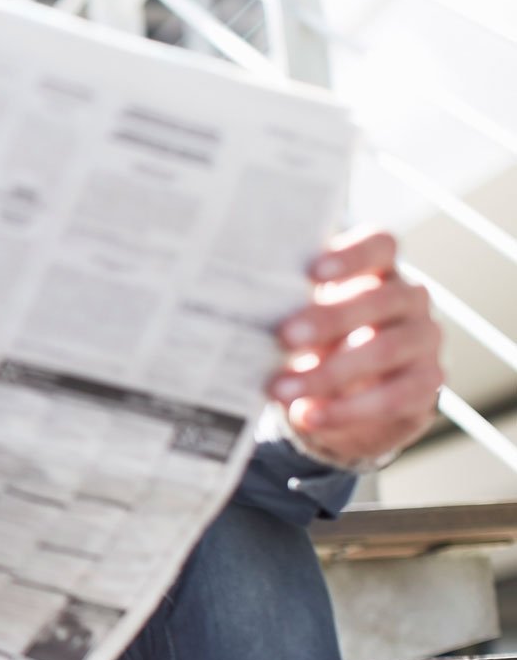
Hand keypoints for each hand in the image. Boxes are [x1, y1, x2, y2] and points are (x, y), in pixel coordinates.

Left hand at [268, 229, 443, 468]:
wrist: (352, 391)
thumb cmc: (320, 336)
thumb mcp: (303, 314)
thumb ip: (284, 302)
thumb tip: (230, 301)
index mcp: (379, 268)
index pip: (380, 244)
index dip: (352, 255)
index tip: (312, 272)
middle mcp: (409, 298)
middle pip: (379, 299)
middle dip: (328, 319)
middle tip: (284, 336)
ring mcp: (424, 339)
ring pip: (385, 349)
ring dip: (330, 372)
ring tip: (283, 388)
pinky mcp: (428, 383)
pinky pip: (395, 397)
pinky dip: (348, 409)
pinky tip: (310, 415)